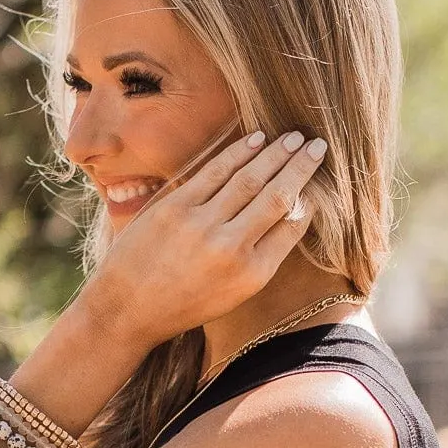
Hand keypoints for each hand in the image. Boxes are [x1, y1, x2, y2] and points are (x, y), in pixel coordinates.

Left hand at [86, 128, 328, 351]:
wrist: (128, 309)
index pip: (292, 227)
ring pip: (250, 179)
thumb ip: (260, 257)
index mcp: (252, 275)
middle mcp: (232, 249)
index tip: (319, 180)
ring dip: (276, 154)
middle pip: (277, 197)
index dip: (310, 199)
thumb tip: (288, 215)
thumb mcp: (232, 295)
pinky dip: (239, 153)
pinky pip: (216, 172)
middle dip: (301, 168)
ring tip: (293, 137)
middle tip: (318, 146)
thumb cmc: (184, 304)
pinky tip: (257, 140)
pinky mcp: (177, 207)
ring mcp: (203, 225)